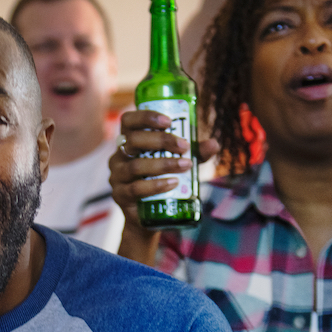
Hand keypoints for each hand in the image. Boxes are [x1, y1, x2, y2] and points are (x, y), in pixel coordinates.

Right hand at [110, 110, 218, 230]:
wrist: (153, 215)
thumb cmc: (165, 180)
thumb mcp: (182, 162)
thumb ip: (196, 152)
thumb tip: (213, 143)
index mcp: (130, 141)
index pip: (129, 120)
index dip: (146, 117)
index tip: (169, 121)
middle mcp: (119, 156)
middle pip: (133, 141)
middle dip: (161, 140)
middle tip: (184, 146)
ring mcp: (117, 176)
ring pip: (136, 166)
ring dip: (163, 164)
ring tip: (185, 165)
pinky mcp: (120, 195)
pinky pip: (136, 188)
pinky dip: (156, 185)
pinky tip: (173, 183)